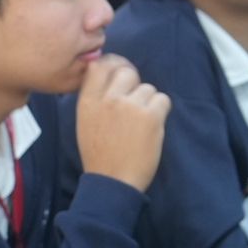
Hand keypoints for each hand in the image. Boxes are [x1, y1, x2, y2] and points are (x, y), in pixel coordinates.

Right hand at [74, 57, 169, 191]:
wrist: (112, 182)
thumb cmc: (99, 155)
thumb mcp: (85, 122)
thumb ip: (94, 97)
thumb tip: (108, 72)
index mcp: (88, 101)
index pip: (100, 65)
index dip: (114, 64)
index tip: (121, 73)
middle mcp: (108, 99)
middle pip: (127, 72)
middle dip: (134, 85)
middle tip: (136, 104)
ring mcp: (130, 106)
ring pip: (148, 88)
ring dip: (148, 103)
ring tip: (141, 125)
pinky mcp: (150, 116)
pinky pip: (162, 100)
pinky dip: (161, 112)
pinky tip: (152, 128)